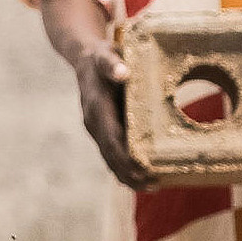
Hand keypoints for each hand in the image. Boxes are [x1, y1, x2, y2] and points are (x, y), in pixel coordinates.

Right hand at [73, 45, 152, 192]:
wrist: (86, 60)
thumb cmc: (102, 56)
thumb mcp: (106, 55)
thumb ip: (112, 64)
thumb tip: (122, 72)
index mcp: (97, 108)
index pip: (112, 141)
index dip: (127, 159)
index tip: (144, 171)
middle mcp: (95, 124)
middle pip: (111, 157)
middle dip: (131, 174)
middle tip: (155, 185)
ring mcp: (97, 130)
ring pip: (111, 159)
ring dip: (129, 176)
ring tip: (154, 186)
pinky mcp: (103, 132)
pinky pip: (113, 154)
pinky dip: (126, 168)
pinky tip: (143, 177)